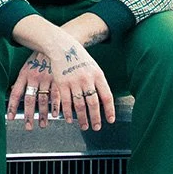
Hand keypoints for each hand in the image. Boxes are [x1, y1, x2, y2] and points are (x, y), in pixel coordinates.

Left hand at [6, 52, 55, 129]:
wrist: (55, 43)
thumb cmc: (39, 57)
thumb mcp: (27, 66)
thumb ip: (22, 80)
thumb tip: (13, 90)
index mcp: (24, 74)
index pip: (16, 92)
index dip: (12, 106)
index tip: (11, 117)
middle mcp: (35, 77)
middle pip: (30, 99)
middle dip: (29, 115)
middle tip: (28, 127)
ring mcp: (47, 78)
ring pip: (43, 99)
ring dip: (43, 114)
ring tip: (43, 125)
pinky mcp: (58, 78)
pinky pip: (56, 95)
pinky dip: (56, 106)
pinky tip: (55, 115)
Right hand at [7, 14, 114, 130]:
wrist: (62, 46)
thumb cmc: (79, 58)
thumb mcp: (93, 67)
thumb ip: (98, 82)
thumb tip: (102, 100)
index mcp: (98, 75)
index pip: (107, 96)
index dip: (109, 110)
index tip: (110, 120)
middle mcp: (87, 79)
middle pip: (94, 103)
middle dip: (96, 118)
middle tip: (97, 127)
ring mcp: (74, 82)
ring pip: (80, 105)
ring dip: (83, 118)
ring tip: (85, 126)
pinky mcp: (62, 83)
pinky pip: (66, 102)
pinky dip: (68, 112)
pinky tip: (70, 119)